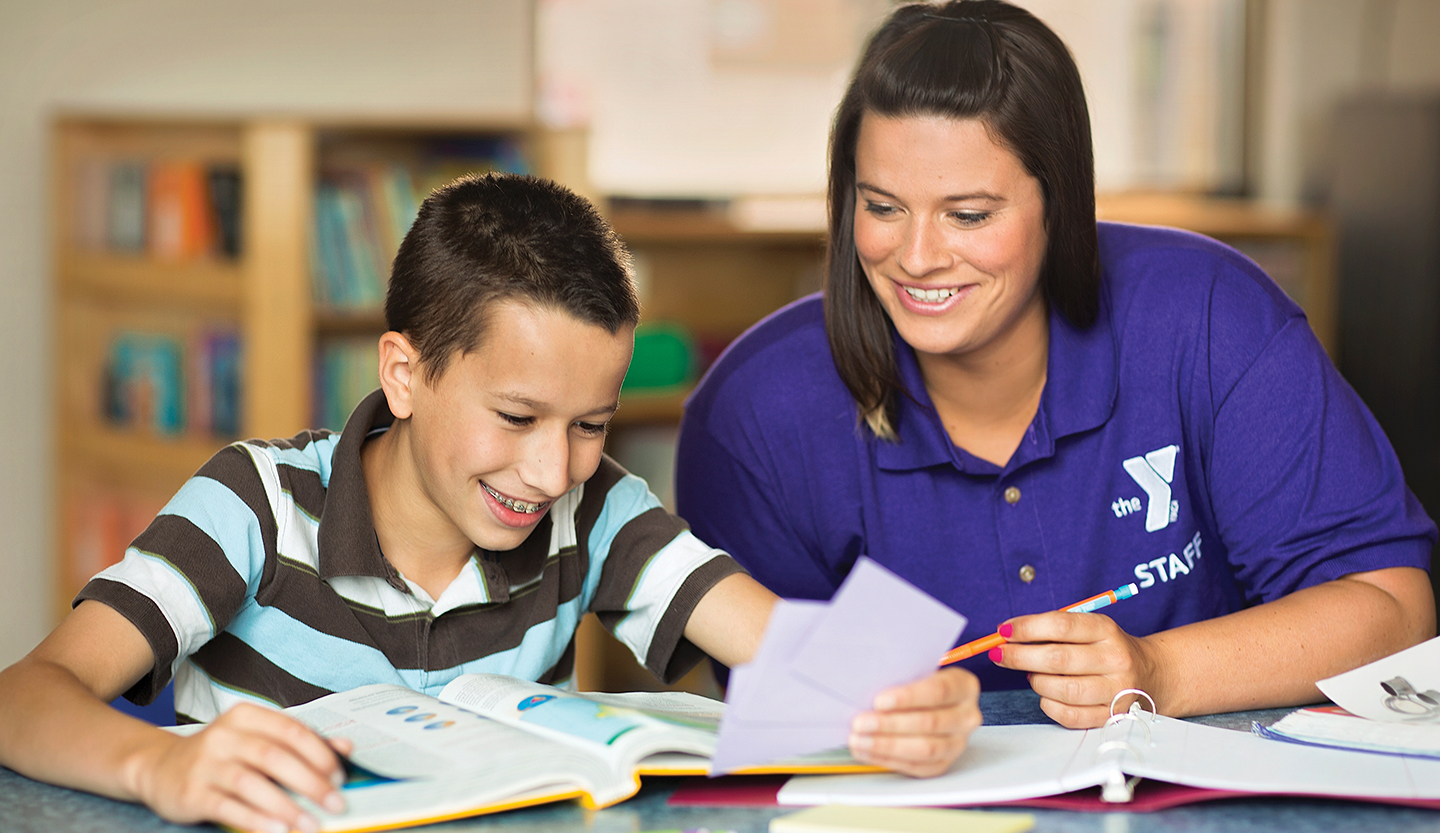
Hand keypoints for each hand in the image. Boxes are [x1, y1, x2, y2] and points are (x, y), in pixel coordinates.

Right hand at [123, 703, 352, 832]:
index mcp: (246, 716)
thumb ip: (299, 742)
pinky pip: (227, 807)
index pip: (291, 730)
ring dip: (286, 807)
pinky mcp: (191, 792)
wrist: (159, 768)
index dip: (319, 753)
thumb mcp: (257, 739)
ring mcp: (205, 764)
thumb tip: (346, 748)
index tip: (340, 776)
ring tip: (311, 825)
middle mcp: (224, 736)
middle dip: (311, 783)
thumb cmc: (220, 755)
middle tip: (335, 803)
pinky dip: (255, 820)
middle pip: (275, 757)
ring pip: (252, 783)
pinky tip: (277, 831)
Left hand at [848, 667, 980, 776]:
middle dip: (890, 724)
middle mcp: (966, 716)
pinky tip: (868, 751)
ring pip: (925, 749)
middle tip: (860, 722)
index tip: (879, 701)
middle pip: (930, 722)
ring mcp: (958, 743)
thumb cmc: (918, 682)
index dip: (908, 697)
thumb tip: (867, 682)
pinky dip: (888, 760)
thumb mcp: (915, 669)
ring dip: (887, 745)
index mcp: (964, 686)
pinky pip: (917, 767)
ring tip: (859, 740)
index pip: (938, 691)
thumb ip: (900, 675)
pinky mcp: (943, 763)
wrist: (930, 701)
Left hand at [989, 612, 1160, 727]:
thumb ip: (1052, 630)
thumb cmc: (1105, 648)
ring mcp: (1117, 690)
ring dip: (1036, 682)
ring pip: (1063, 690)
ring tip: (1031, 675)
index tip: (1003, 631)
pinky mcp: (1113, 716)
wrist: (1152, 673)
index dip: (1027, 628)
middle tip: (999, 655)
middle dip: (1019, 656)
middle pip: (1058, 659)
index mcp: (1106, 630)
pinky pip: (1071, 716)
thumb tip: (1007, 636)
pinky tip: (1046, 695)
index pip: (1062, 625)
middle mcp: (1115, 659)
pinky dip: (1049, 706)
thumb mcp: (1088, 628)